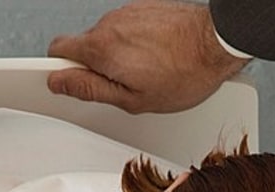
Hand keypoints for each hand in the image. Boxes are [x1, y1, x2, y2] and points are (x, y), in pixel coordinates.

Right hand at [47, 0, 246, 114]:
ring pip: (106, 38)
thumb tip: (59, 82)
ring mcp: (127, 12)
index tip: (68, 84)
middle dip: (94, 67)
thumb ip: (90, 89)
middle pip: (83, 46)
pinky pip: (126, 29)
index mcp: (101, 48)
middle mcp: (109, 23)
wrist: (217, 44)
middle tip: (120, 87)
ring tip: (144, 73)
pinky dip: (132, 45)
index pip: (57, 51)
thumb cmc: (182, 75)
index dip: (60, 70)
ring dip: (116, 57)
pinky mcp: (143, 7)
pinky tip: (154, 58)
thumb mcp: (131, 100)